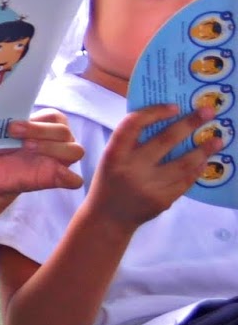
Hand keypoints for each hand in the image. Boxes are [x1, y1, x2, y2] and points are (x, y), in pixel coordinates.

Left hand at [0, 111, 84, 198]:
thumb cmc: (1, 145)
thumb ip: (4, 120)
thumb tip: (3, 112)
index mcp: (49, 123)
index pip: (55, 117)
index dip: (36, 121)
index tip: (12, 125)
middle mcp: (61, 140)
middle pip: (63, 132)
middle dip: (39, 131)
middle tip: (14, 132)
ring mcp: (62, 159)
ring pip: (74, 151)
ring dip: (52, 148)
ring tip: (27, 147)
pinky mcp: (59, 179)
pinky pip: (74, 180)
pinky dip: (69, 177)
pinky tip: (56, 173)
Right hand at [85, 104, 219, 227]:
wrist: (108, 217)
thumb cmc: (110, 181)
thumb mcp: (112, 159)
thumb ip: (131, 143)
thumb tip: (166, 120)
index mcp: (114, 154)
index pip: (133, 124)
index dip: (155, 112)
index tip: (175, 107)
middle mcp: (131, 168)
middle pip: (165, 140)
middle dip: (190, 124)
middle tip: (208, 112)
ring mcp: (148, 186)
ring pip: (184, 163)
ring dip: (203, 149)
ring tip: (217, 140)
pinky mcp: (162, 201)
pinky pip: (185, 181)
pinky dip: (197, 169)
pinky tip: (204, 161)